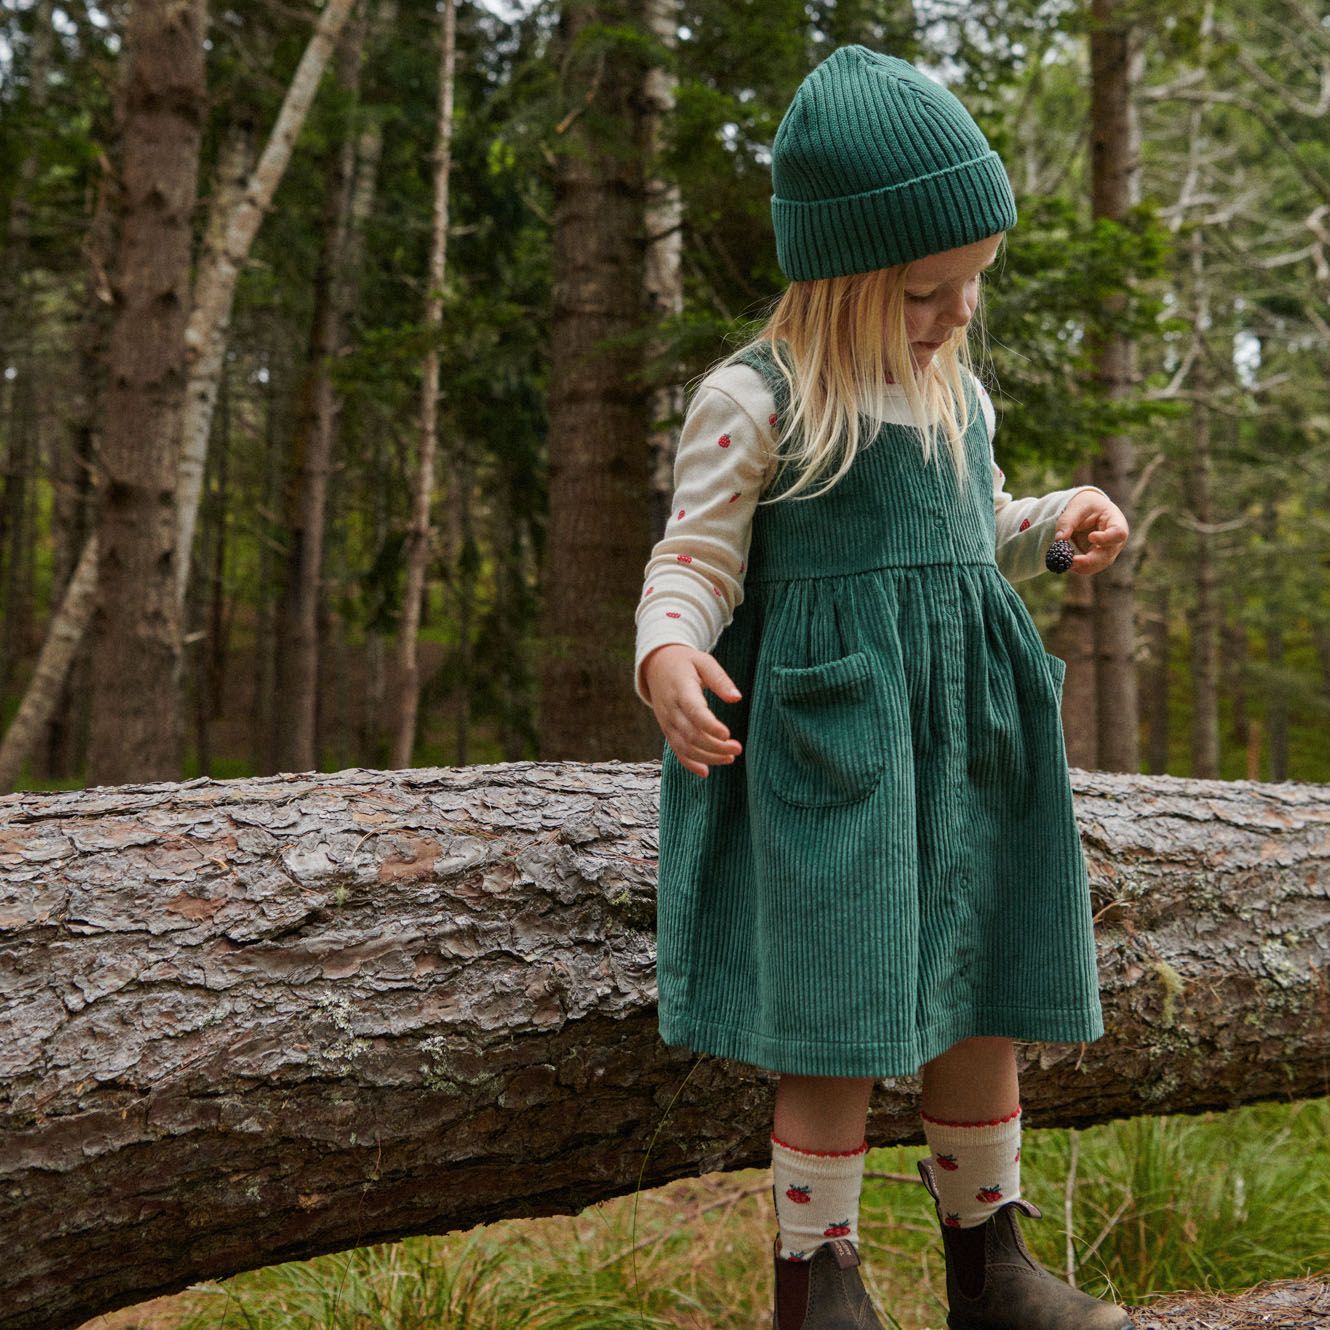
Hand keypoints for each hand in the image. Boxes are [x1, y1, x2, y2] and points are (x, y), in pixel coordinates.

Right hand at [643, 644, 742, 778]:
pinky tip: (706, 772)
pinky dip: (689, 764)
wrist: (657, 665)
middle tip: (737, 749)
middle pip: (691, 734)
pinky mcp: (667, 730)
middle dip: (715, 746)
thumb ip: (720, 679)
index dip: (710, 726)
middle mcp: (671, 709)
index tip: (728, 734)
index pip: (694, 712)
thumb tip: (736, 698)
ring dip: (707, 757)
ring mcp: (667, 722)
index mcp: (681, 690)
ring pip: (684, 747)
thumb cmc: (686, 663)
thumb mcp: (704, 662)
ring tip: (730, 758)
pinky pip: (676, 750)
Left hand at [1056, 490, 1128, 574]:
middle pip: (1108, 555)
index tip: (1091, 537)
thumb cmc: (1086, 506)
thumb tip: (1059, 539)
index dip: (1106, 538)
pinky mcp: (1098, 558)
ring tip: (1065, 563)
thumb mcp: (1076, 507)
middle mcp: (1116, 540)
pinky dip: (1079, 568)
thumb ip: (1067, 521)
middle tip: (1071, 562)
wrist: (1087, 511)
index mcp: (1116, 521)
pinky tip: (1066, 564)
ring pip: (1099, 565)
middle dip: (1089, 561)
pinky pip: (1091, 567)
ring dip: (1082, 567)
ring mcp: (1109, 551)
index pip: (1118, 533)